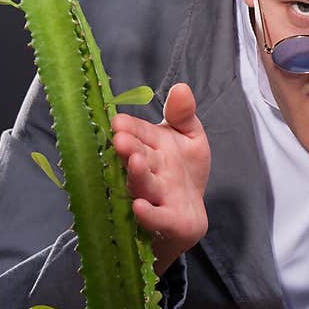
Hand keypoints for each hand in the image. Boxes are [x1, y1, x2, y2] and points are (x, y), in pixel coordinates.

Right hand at [110, 82, 210, 275]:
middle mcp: (148, 171)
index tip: (118, 122)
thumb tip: (181, 88)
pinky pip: (157, 218)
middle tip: (120, 139)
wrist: (190, 213)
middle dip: (129, 149)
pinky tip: (140, 206)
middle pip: (137, 158)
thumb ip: (183, 115)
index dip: (129, 128)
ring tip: (134, 161)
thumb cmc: (184, 171)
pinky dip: (148, 214)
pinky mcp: (168, 220)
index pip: (138, 133)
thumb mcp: (189, 137)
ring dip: (137, 174)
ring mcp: (156, 197)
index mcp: (150, 147)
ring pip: (144, 185)